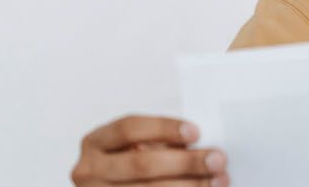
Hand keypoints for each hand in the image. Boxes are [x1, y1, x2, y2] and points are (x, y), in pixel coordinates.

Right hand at [71, 114, 229, 185]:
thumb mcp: (137, 147)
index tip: (196, 132)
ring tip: (219, 180)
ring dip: (189, 186)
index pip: (129, 129)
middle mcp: (88, 170)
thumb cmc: (131, 165)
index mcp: (96, 142)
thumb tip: (202, 145)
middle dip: (184, 162)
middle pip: (141, 164)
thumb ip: (161, 143)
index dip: (163, 128)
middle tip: (218, 159)